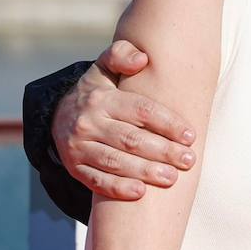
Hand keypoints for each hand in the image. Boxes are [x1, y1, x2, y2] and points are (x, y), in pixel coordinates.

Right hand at [51, 40, 197, 200]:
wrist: (59, 116)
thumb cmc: (97, 91)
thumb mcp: (105, 68)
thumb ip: (121, 56)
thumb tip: (142, 58)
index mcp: (101, 99)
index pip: (140, 111)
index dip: (168, 123)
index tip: (190, 135)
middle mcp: (88, 123)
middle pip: (131, 140)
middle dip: (163, 151)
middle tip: (189, 160)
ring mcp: (79, 147)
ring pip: (116, 162)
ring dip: (146, 172)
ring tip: (172, 178)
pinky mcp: (75, 168)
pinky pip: (97, 182)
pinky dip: (118, 188)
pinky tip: (140, 193)